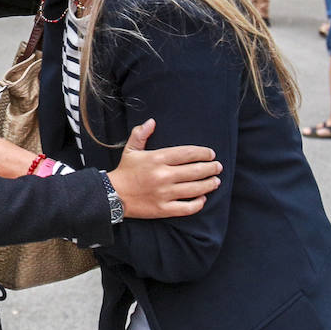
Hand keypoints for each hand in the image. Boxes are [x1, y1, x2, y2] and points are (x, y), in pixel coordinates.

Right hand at [107, 119, 221, 218]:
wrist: (112, 195)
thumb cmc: (125, 171)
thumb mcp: (131, 150)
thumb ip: (141, 134)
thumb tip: (152, 121)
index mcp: (157, 159)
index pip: (187, 153)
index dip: (203, 153)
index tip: (211, 154)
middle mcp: (163, 175)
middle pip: (195, 171)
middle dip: (211, 168)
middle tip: (218, 167)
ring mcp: (164, 193)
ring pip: (195, 189)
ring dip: (209, 184)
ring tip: (216, 181)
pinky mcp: (163, 209)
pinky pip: (187, 208)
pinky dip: (198, 203)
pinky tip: (203, 198)